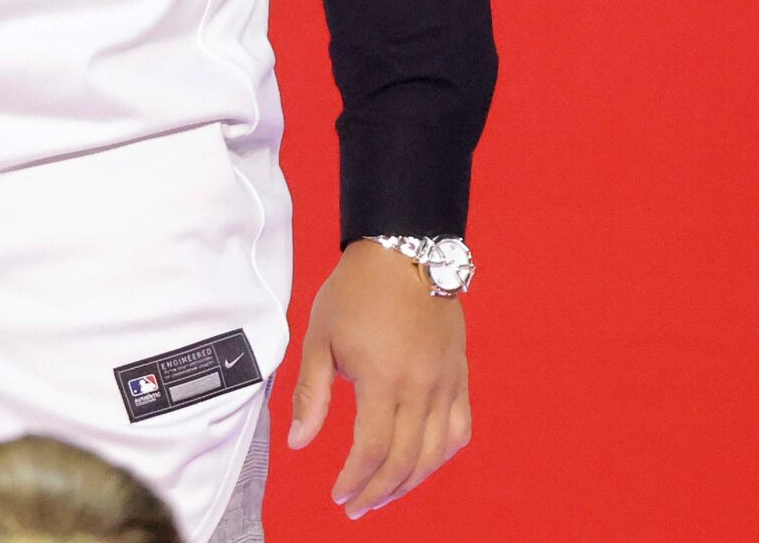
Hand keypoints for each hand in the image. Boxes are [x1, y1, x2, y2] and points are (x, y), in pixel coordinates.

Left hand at [287, 240, 469, 517]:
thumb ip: (310, 394)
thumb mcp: (319, 337)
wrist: (404, 252)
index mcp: (383, 379)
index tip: (339, 496)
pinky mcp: (459, 377)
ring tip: (383, 494)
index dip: (354, 480)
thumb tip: (299, 442)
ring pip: (435, 453)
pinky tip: (422, 464)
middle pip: (404, 460)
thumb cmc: (356, 290)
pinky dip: (442, 456)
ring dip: (409, 482)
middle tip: (356, 506)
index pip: (371, 449)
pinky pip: (459, 430)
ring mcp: (445, 384)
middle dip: (378, 491)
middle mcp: (421, 388)